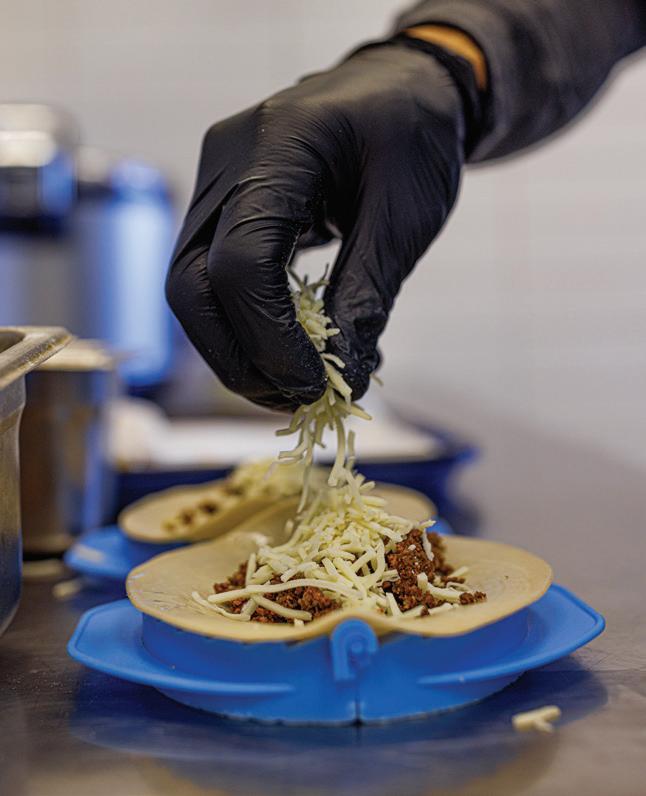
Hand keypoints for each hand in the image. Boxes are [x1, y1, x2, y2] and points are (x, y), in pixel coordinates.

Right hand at [166, 36, 479, 409]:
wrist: (404, 86)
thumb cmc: (415, 135)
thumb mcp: (406, 215)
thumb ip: (367, 294)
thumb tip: (343, 376)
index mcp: (277, 146)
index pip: (240, 263)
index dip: (272, 340)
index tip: (319, 385)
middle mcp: (225, 164)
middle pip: (189, 286)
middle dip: (239, 360)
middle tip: (297, 400)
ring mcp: (215, 185)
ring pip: (190, 291)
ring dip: (237, 353)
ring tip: (296, 387)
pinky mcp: (223, 208)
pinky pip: (212, 279)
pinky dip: (245, 326)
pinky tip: (289, 352)